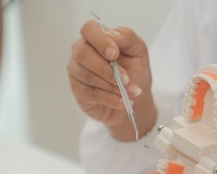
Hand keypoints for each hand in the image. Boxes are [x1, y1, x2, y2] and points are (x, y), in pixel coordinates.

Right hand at [67, 20, 156, 140]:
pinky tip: (123, 101)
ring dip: (113, 87)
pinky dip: (111, 99)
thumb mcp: (139, 51)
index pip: (89, 29)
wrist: (136, 97)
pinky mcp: (79, 91)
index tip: (115, 54)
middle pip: (83, 53)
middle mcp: (81, 52)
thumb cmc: (135, 70)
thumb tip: (112, 35)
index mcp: (96, 37)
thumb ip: (128, 37)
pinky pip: (91, 94)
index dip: (100, 41)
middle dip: (107, 69)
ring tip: (131, 92)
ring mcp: (77, 71)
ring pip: (88, 76)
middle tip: (126, 79)